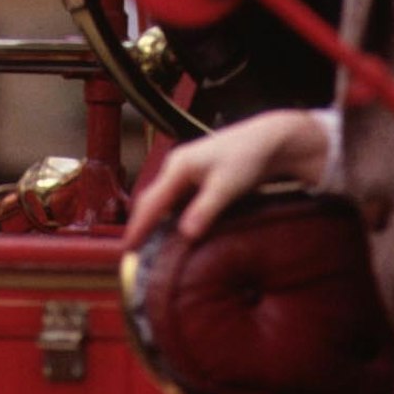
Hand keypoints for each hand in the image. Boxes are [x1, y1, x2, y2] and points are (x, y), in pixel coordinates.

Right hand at [122, 108, 335, 248]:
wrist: (268, 139)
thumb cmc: (246, 158)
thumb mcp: (227, 187)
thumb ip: (205, 210)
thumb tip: (186, 235)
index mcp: (178, 167)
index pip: (151, 203)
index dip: (138, 227)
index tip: (126, 250)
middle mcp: (177, 167)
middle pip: (152, 200)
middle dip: (142, 225)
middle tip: (134, 254)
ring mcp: (186, 170)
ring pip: (165, 201)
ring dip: (157, 222)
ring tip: (151, 247)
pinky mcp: (198, 176)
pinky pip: (177, 199)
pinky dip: (172, 216)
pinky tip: (176, 232)